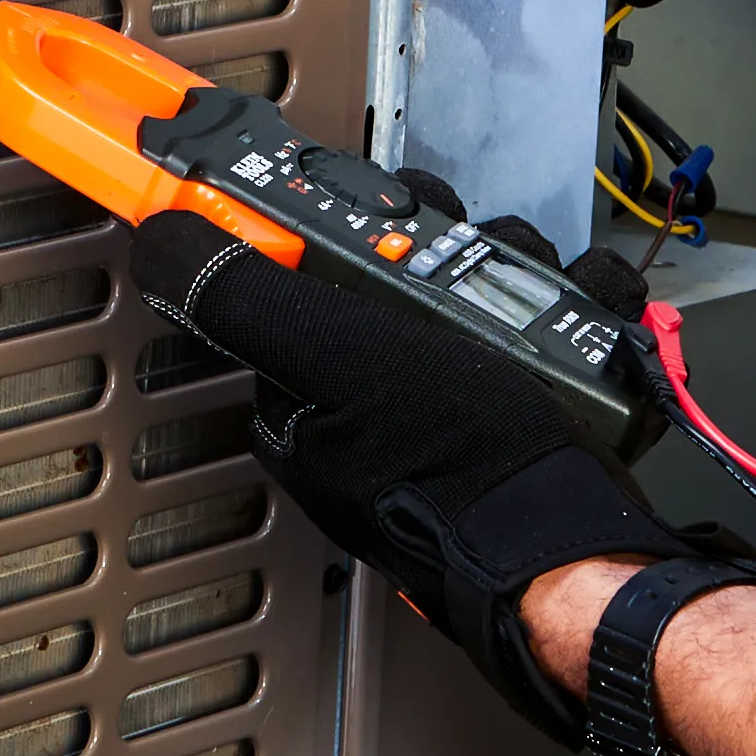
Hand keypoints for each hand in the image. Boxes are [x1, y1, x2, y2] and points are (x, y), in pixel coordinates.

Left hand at [144, 216, 725, 745]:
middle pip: (406, 269)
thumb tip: (163, 242)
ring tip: (548, 281)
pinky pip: (549, 330)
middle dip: (456, 241)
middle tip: (480, 249)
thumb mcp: (333, 358)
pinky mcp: (528, 413)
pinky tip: (592, 306)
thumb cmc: (450, 471)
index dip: (353, 221)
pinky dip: (577, 306)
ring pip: (484, 289)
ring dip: (525, 267)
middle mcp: (377, 402)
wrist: (567, 552)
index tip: (398, 202)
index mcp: (313, 389)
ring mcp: (457, 408)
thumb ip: (244, 296)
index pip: (312, 272)